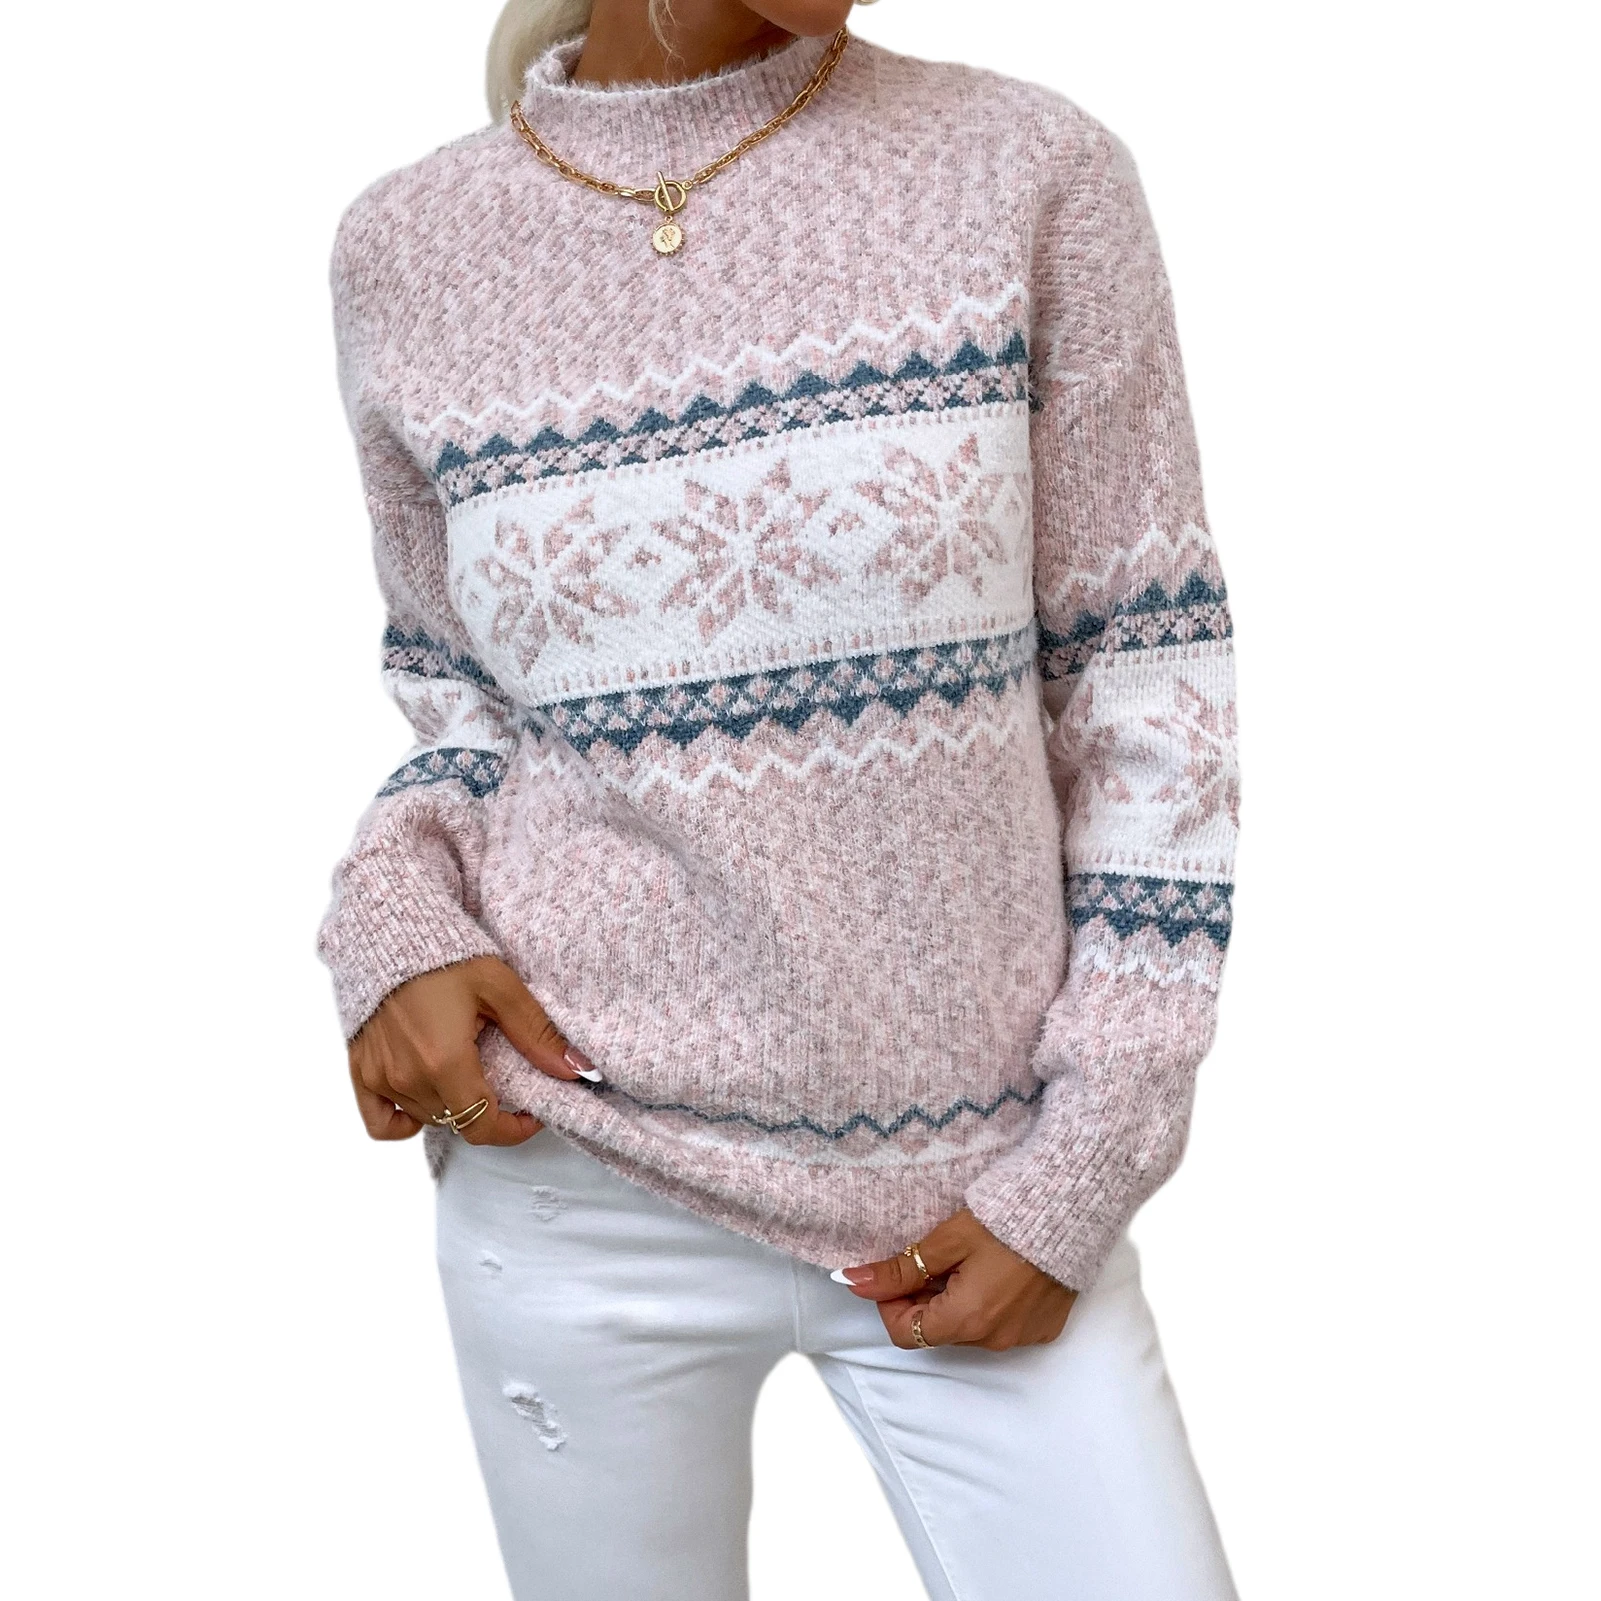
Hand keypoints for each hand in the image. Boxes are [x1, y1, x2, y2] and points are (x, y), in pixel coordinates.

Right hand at [347, 955, 599, 1145]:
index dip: (513, 1130)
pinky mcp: (360, 1069)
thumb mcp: (500, 987)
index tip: (532, 1113)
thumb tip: (577, 1069)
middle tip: (505, 1082)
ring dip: (453, 1107)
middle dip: (488, 1110)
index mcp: (444, 1062)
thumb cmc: (446, 954)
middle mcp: (408, 1078)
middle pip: (457, 1122)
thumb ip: (537, 1033)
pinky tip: (428, 1097)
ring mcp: (380, 1077)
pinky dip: (406, 1120)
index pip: (482, 1126)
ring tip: (469, 1071)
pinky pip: (381, 1123)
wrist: (390, 929)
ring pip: (426, 1118)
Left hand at [836, 1207, 1076, 1350]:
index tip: (894, 1271)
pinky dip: (988, 1303)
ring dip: (955, 1301)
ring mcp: (1023, 1336)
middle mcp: (995, 1340)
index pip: (905, 1333)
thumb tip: (852, 1283)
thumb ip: (899, 1268)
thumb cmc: (1005, 1219)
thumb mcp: (946, 1241)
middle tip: (930, 1258)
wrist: (1071, 1208)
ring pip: (969, 1329)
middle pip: (938, 1331)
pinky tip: (997, 1269)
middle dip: (923, 1299)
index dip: (889, 1303)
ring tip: (966, 1259)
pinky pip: (1002, 1325)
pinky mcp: (1045, 1327)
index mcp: (966, 1321)